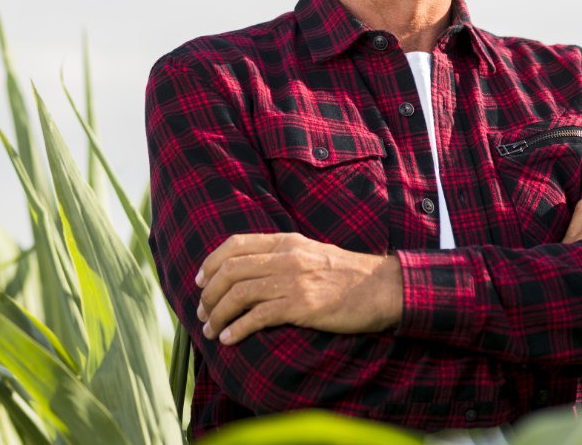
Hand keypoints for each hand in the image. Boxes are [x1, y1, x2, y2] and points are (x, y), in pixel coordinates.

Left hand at [195, 232, 402, 345]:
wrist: (382, 287)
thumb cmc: (347, 275)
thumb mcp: (311, 252)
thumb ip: (283, 256)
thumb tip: (250, 270)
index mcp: (286, 241)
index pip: (235, 244)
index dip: (210, 263)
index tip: (200, 282)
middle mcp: (286, 256)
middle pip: (230, 270)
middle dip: (208, 294)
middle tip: (202, 313)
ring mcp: (293, 280)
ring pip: (238, 294)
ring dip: (218, 315)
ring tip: (211, 331)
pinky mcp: (301, 305)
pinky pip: (257, 317)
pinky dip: (237, 329)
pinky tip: (230, 340)